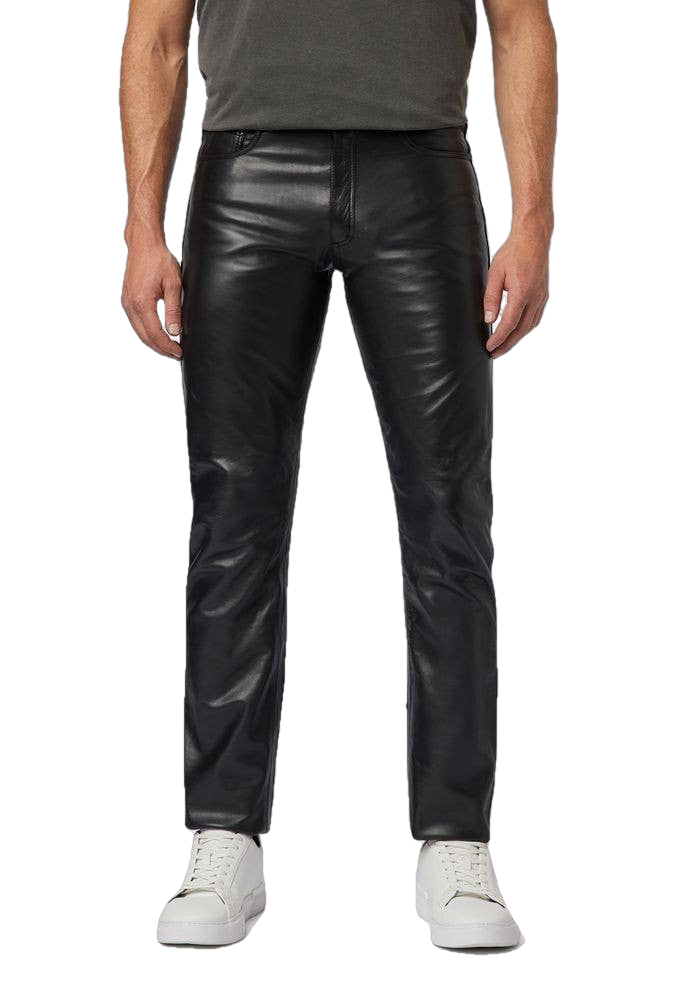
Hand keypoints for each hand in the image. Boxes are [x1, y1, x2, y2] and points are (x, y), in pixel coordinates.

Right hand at [121, 238, 182, 360]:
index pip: (155, 334)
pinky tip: (158, 336)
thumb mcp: (173, 285)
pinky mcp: (127, 301)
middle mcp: (130, 306)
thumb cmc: (159, 260)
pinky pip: (137, 324)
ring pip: (139, 332)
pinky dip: (147, 333)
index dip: (168, 346)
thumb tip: (175, 332)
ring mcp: (126, 304)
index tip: (179, 353)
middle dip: (161, 349)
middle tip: (176, 355)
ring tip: (170, 349)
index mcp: (142, 303)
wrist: (143, 244)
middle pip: (145, 337)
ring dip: (154, 343)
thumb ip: (174, 310)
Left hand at [483, 227, 550, 359]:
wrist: (534, 238)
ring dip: (516, 339)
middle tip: (493, 355)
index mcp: (522, 293)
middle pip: (521, 331)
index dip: (498, 339)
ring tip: (503, 347)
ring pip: (530, 327)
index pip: (509, 324)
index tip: (488, 348)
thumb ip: (491, 297)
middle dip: (507, 345)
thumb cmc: (513, 252)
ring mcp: (542, 298)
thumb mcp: (495, 273)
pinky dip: (525, 329)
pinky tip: (516, 332)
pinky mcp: (544, 295)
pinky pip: (535, 319)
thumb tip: (488, 320)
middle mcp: (535, 298)